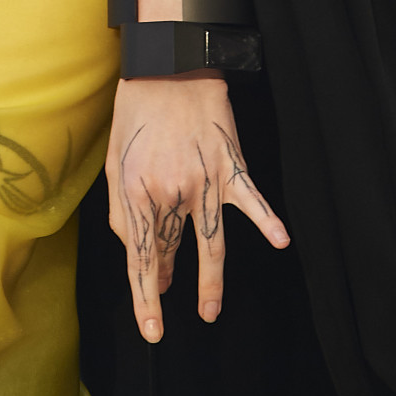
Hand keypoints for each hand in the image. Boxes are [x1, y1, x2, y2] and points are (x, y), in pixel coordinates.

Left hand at [105, 69, 288, 340]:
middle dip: (165, 277)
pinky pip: (251, 198)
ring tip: (209, 310)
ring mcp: (204, 180)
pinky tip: (281, 241)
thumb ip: (121, 210)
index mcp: (138, 191)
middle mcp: (172, 191)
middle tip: (164, 296)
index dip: (146, 298)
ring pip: (211, 243)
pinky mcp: (229, 164)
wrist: (166, 65)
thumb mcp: (115, 161)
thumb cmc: (136, 111)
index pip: (141, 258)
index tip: (152, 329)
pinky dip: (267, 219)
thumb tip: (135, 250)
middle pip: (171, 250)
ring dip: (210, 281)